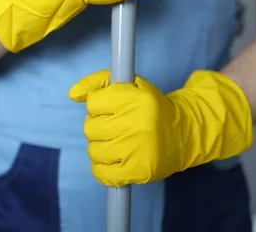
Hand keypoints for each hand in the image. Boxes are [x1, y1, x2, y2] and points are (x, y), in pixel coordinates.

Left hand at [68, 70, 253, 186]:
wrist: (184, 133)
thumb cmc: (150, 106)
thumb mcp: (129, 84)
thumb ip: (98, 82)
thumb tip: (72, 94)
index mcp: (134, 98)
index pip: (93, 103)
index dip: (99, 106)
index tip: (112, 109)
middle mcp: (136, 123)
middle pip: (90, 128)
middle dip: (99, 126)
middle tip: (115, 126)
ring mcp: (137, 150)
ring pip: (94, 150)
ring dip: (100, 147)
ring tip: (116, 142)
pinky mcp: (138, 172)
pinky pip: (101, 173)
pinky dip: (101, 169)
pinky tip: (113, 160)